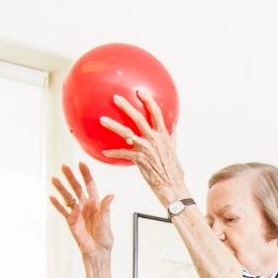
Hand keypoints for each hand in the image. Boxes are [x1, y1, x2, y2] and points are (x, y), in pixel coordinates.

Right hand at [48, 162, 113, 257]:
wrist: (98, 251)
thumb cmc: (104, 237)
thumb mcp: (106, 222)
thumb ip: (106, 208)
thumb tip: (111, 195)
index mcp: (96, 203)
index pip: (90, 185)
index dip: (86, 175)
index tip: (81, 164)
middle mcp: (85, 205)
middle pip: (77, 188)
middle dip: (71, 177)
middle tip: (64, 167)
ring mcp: (77, 212)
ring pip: (68, 197)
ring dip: (61, 188)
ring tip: (54, 179)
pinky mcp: (70, 221)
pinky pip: (63, 211)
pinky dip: (57, 204)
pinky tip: (51, 197)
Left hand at [100, 90, 190, 207]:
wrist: (172, 186)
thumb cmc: (174, 171)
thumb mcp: (175, 151)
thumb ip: (172, 139)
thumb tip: (174, 130)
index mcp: (163, 135)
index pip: (156, 113)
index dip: (148, 100)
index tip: (140, 91)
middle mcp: (154, 139)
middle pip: (138, 118)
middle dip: (126, 106)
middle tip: (115, 98)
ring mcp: (146, 148)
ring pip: (126, 133)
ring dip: (113, 125)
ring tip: (102, 119)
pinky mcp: (139, 159)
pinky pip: (123, 153)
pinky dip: (113, 152)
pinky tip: (104, 152)